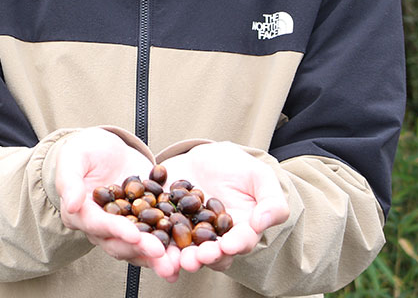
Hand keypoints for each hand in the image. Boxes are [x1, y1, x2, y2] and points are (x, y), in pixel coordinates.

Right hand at [55, 128, 179, 280]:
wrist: (108, 147)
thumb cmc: (85, 149)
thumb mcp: (74, 157)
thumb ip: (70, 180)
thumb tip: (72, 205)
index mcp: (81, 214)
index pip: (99, 225)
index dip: (116, 231)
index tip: (134, 234)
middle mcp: (102, 228)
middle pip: (120, 244)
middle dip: (141, 249)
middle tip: (161, 253)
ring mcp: (125, 228)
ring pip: (140, 248)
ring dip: (158, 258)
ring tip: (176, 263)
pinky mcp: (145, 223)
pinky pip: (158, 237)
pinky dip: (172, 247)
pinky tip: (187, 253)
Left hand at [159, 141, 289, 272]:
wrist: (205, 156)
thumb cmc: (238, 168)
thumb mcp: (260, 178)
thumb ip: (270, 201)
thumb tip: (263, 222)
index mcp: (240, 232)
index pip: (240, 242)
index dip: (234, 245)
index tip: (227, 246)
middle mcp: (214, 239)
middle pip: (210, 254)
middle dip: (202, 258)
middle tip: (195, 258)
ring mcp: (189, 233)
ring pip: (183, 251)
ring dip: (176, 259)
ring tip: (171, 260)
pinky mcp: (166, 223)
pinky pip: (158, 235)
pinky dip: (153, 242)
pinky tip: (146, 245)